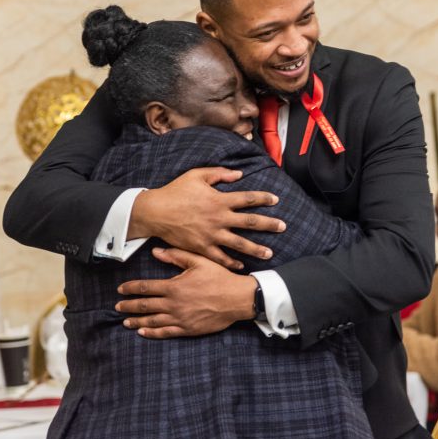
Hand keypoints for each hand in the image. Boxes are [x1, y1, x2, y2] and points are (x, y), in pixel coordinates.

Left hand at [115, 247, 257, 338]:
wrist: (237, 298)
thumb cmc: (219, 277)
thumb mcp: (198, 261)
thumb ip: (176, 256)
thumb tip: (155, 252)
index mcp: (174, 286)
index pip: (145, 287)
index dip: (130, 289)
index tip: (121, 290)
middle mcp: (174, 304)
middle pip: (145, 306)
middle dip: (129, 306)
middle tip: (117, 307)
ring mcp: (180, 318)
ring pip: (152, 321)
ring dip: (137, 321)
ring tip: (126, 322)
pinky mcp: (188, 329)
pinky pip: (166, 332)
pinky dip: (152, 333)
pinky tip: (143, 332)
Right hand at [127, 167, 284, 269]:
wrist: (155, 212)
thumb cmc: (175, 191)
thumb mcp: (196, 175)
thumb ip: (219, 173)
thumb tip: (239, 174)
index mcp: (219, 199)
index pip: (247, 198)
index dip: (263, 198)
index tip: (276, 200)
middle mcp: (218, 218)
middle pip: (249, 222)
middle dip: (268, 225)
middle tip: (283, 227)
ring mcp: (211, 235)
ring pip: (239, 244)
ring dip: (256, 249)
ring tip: (269, 254)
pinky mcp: (201, 247)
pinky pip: (220, 257)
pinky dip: (232, 262)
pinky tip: (241, 265)